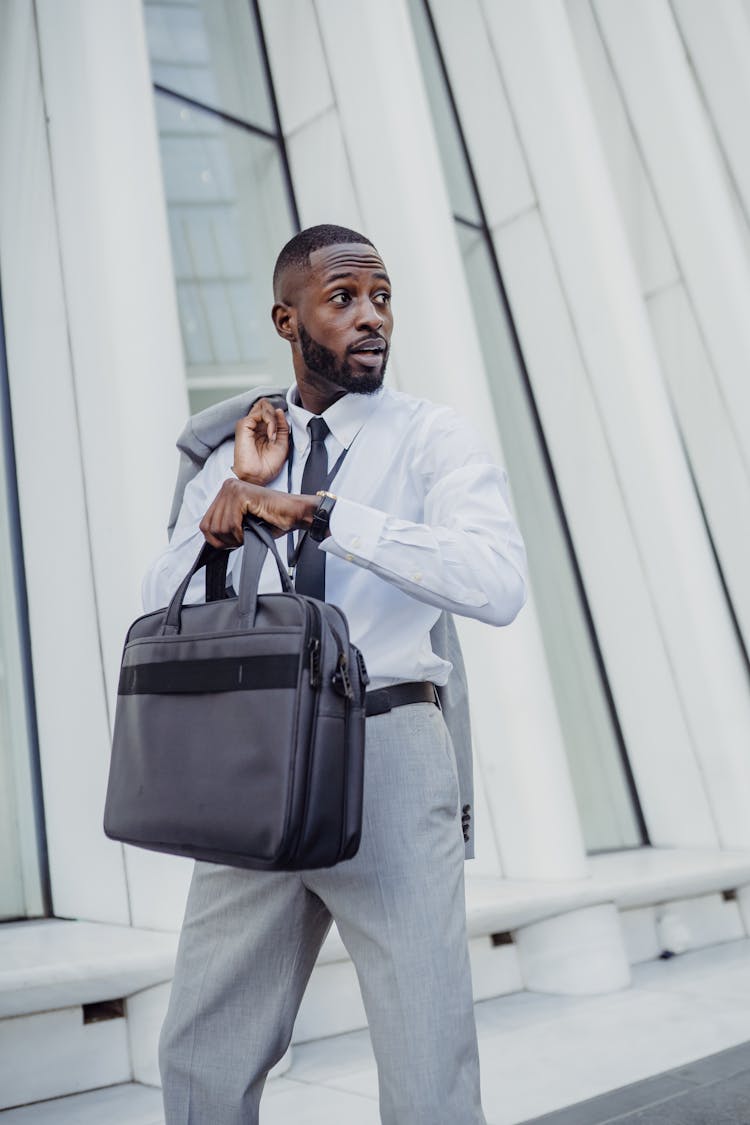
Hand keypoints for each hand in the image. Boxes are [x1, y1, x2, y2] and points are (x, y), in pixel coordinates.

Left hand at [199, 479, 317, 547]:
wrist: (293, 514)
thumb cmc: (271, 520)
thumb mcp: (240, 524)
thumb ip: (224, 526)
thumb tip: (209, 539)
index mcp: (225, 492)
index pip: (205, 523)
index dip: (216, 540)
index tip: (231, 543)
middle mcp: (226, 487)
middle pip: (209, 526)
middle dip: (225, 540)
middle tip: (241, 539)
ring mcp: (233, 488)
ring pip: (220, 526)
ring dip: (234, 538)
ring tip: (247, 533)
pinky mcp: (241, 494)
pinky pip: (231, 523)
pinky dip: (240, 534)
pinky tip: (251, 529)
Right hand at [232, 399, 289, 484]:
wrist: (258, 476)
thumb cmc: (268, 465)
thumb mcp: (282, 443)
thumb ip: (282, 426)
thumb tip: (279, 410)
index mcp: (262, 429)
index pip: (270, 410)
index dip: (279, 416)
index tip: (281, 431)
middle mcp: (254, 425)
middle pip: (265, 404)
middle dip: (275, 414)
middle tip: (277, 431)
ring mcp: (248, 424)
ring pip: (264, 406)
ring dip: (274, 419)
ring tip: (273, 435)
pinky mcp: (244, 425)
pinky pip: (260, 413)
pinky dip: (270, 422)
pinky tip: (271, 435)